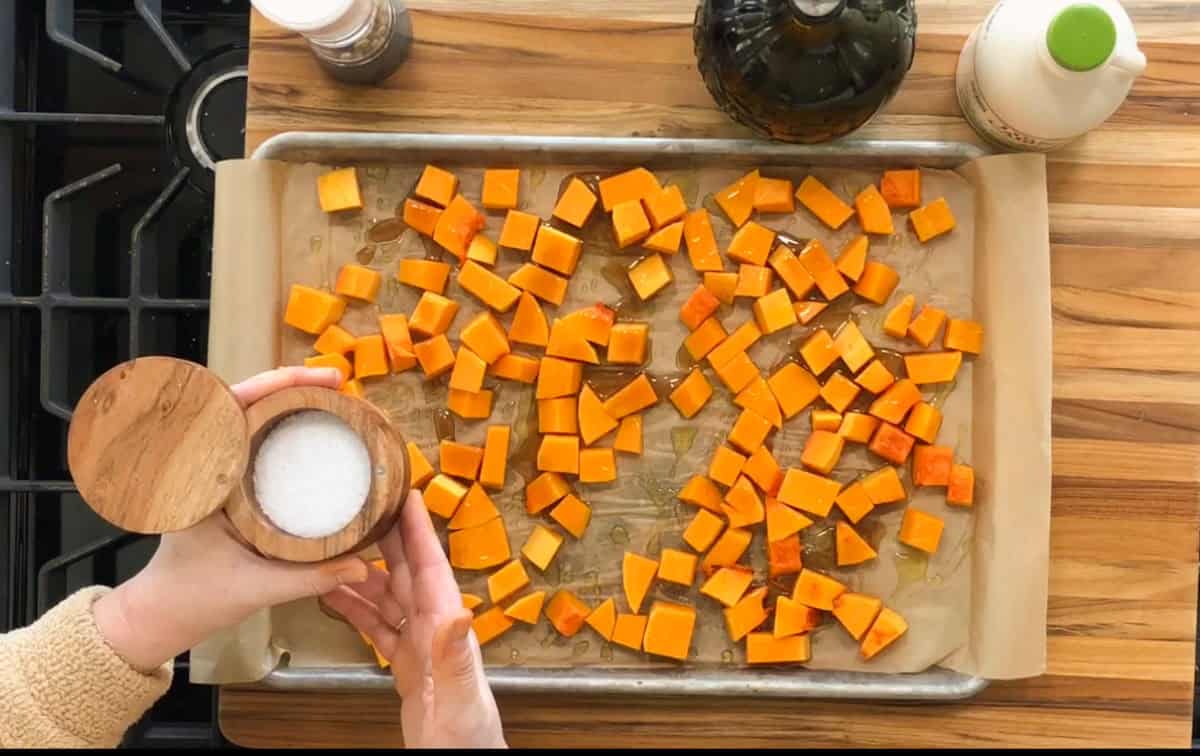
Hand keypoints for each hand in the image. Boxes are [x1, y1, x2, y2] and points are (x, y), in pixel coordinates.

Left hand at [94, 366, 370, 672]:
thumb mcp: (257, 588)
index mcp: (202, 474)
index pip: (235, 406)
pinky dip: (281, 425)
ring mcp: (214, 469)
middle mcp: (206, 462)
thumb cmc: (194, 598)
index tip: (326, 382)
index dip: (281, 383)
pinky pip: (252, 440)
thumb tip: (363, 564)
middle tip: (340, 385)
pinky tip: (311, 428)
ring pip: (250, 418)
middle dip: (293, 384)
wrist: (163, 614)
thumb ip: (312, 577)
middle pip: (248, 402)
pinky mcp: (225, 481)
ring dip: (288, 401)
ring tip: (332, 398)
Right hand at [320, 493, 506, 748]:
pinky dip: (359, 610)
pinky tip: (337, 596)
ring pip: (388, 597)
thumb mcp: (460, 697)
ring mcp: (420, 646)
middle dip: (389, 537)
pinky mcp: (406, 665)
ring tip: (338, 546)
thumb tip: (457, 614)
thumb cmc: (468, 736)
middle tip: (366, 504)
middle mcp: (435, 629)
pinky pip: (379, 627)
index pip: (431, 568)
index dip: (418, 532)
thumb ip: (456, 658)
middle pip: (407, 573)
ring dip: (364, 572)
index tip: (407, 496)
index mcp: (448, 627)